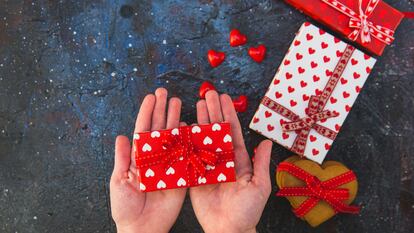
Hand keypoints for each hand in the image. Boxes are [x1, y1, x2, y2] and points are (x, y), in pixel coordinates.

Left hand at [110, 88, 186, 232]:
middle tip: (166, 92)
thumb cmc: (125, 207)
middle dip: (162, 110)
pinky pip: (185, 155)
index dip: (147, 113)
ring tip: (178, 102)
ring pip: (173, 137)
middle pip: (159, 129)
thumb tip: (121, 136)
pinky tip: (187, 127)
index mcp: (139, 157)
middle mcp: (154, 157)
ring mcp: (168, 164)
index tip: (151, 97)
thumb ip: (122, 159)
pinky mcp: (180, 175)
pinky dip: (187, 141)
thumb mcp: (119, 181)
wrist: (142, 229)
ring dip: (175, 119)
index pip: (143, 129)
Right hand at [190, 91, 272, 232]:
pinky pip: (189, 156)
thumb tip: (267, 142)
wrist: (228, 230)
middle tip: (208, 93)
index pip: (232, 132)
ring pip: (203, 139)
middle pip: (216, 131)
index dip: (228, 114)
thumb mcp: (259, 186)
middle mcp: (222, 159)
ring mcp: (207, 166)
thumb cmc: (247, 211)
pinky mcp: (195, 176)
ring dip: (200, 121)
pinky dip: (186, 141)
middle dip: (213, 111)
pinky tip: (184, 127)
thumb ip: (260, 164)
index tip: (224, 98)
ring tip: (197, 104)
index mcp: (237, 160)